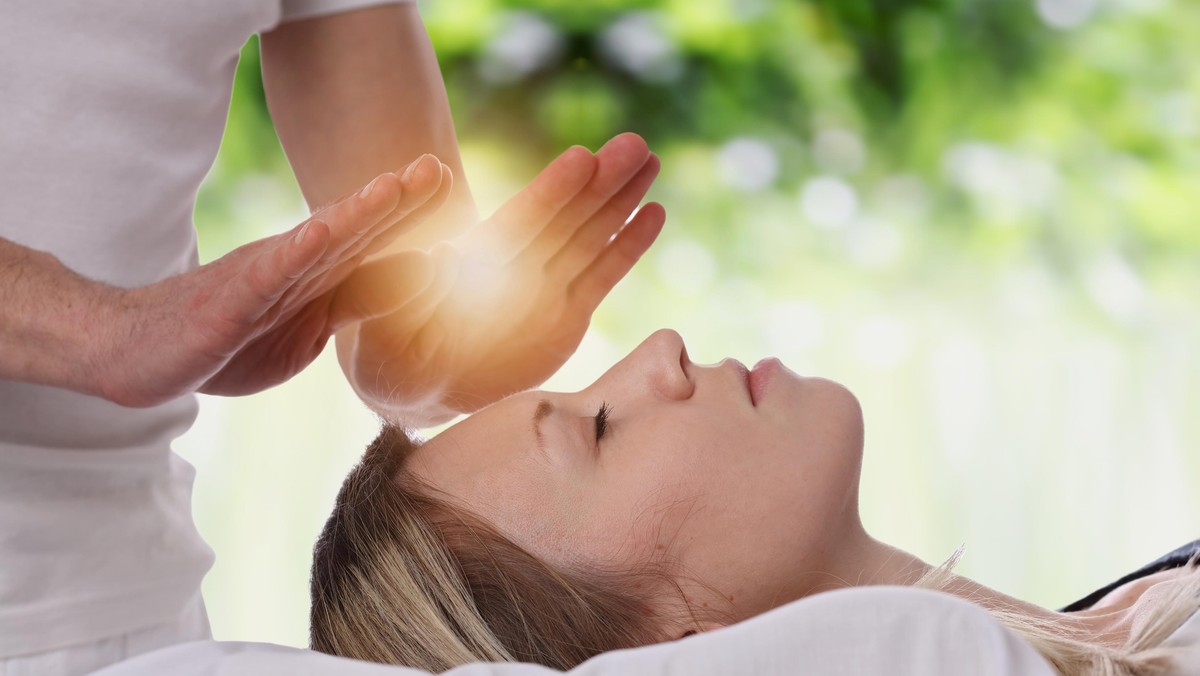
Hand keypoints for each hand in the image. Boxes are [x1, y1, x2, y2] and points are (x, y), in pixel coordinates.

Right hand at [92, 154, 451, 406]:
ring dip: (356, 216)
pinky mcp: (230, 305)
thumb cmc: (231, 339)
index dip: (410, 213)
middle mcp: (294, 267)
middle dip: (397, 200)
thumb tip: (421, 276)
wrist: (140, 352)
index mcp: (316, 275)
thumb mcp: (309, 328)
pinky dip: (293, 255)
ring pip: (317, 244)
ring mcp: (261, 281)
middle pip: (353, 230)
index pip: (371, 242)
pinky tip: (318, 232)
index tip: (449, 179)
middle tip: (436, 165)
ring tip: (391, 187)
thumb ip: (359, 301)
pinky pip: (266, 278)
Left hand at [338, 133, 664, 424]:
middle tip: (635, 143)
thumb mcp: (389, 317)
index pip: (521, 221)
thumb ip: (413, 288)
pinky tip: (653, 212)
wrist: (420, 383)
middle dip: (601, 182)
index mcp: (476, 260)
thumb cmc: (392, 347)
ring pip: (590, 236)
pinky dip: (627, 247)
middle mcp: (517, 266)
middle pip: (565, 217)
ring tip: (650, 159)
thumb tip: (438, 257)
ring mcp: (546, 288)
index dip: (551, 193)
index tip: (582, 159)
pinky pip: (602, 276)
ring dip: (621, 200)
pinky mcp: (567, 316)